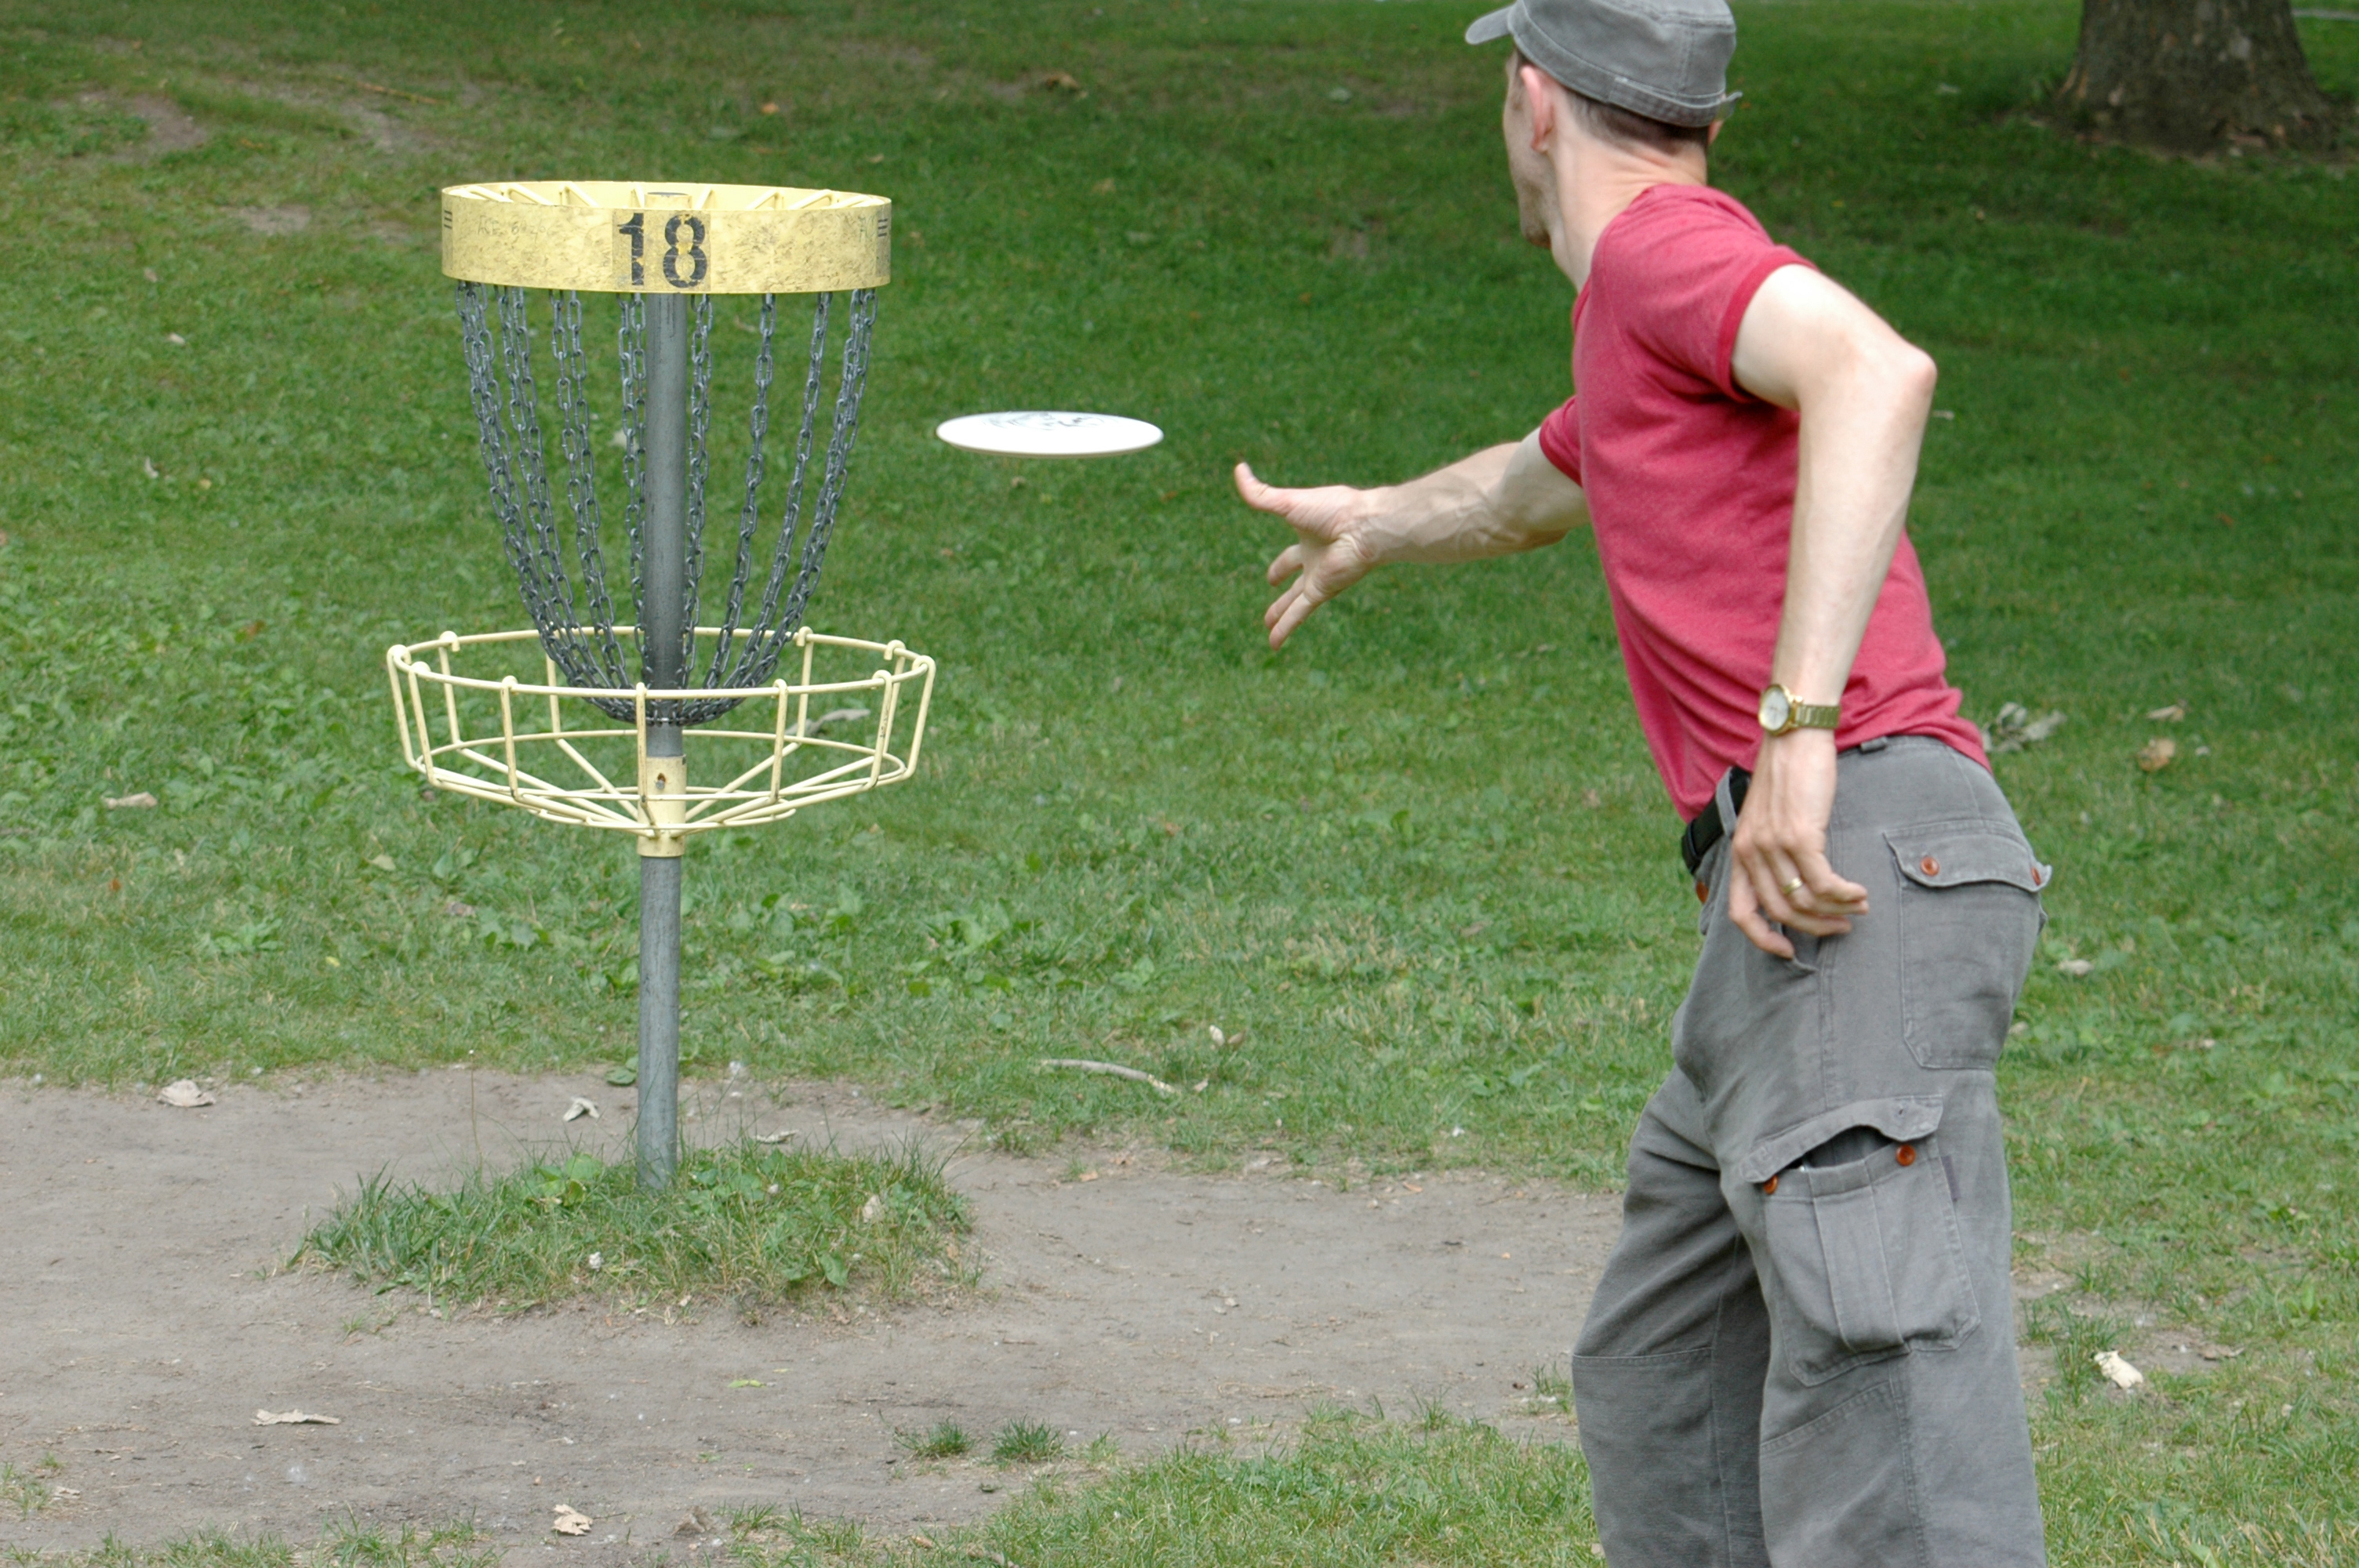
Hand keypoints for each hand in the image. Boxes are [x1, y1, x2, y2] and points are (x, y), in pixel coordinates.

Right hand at [1235, 462, 1378, 647]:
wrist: (1365, 526)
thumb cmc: (1332, 509)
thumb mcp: (1288, 501)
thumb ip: (1260, 493)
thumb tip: (1237, 469)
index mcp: (1308, 537)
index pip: (1290, 551)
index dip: (1280, 559)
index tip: (1272, 572)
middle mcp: (1314, 559)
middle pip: (1294, 577)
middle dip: (1282, 586)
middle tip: (1271, 589)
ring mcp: (1318, 577)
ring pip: (1294, 602)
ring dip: (1281, 616)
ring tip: (1269, 631)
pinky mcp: (1322, 591)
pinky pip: (1299, 613)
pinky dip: (1286, 629)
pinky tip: (1273, 644)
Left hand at [1727, 729, 1870, 958]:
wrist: (1794, 737)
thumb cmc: (1787, 776)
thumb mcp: (1768, 818)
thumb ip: (1772, 851)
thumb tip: (1797, 887)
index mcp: (1740, 852)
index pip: (1740, 913)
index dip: (1763, 939)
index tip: (1789, 951)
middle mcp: (1751, 853)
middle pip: (1782, 912)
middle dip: (1816, 927)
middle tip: (1842, 927)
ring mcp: (1774, 845)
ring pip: (1806, 901)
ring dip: (1837, 911)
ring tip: (1858, 908)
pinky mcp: (1800, 836)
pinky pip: (1824, 882)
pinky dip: (1845, 894)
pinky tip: (1859, 893)